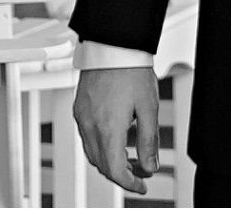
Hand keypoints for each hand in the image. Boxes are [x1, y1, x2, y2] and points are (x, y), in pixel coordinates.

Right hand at [73, 66, 159, 194]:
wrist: (113, 44)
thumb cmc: (131, 69)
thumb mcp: (149, 107)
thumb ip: (149, 140)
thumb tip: (150, 166)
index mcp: (108, 128)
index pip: (114, 170)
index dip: (129, 182)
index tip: (141, 185)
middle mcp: (90, 125)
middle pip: (102, 165)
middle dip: (121, 174)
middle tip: (140, 173)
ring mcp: (82, 117)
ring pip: (92, 153)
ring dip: (110, 161)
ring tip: (131, 158)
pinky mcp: (80, 109)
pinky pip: (87, 137)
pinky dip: (101, 147)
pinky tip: (116, 140)